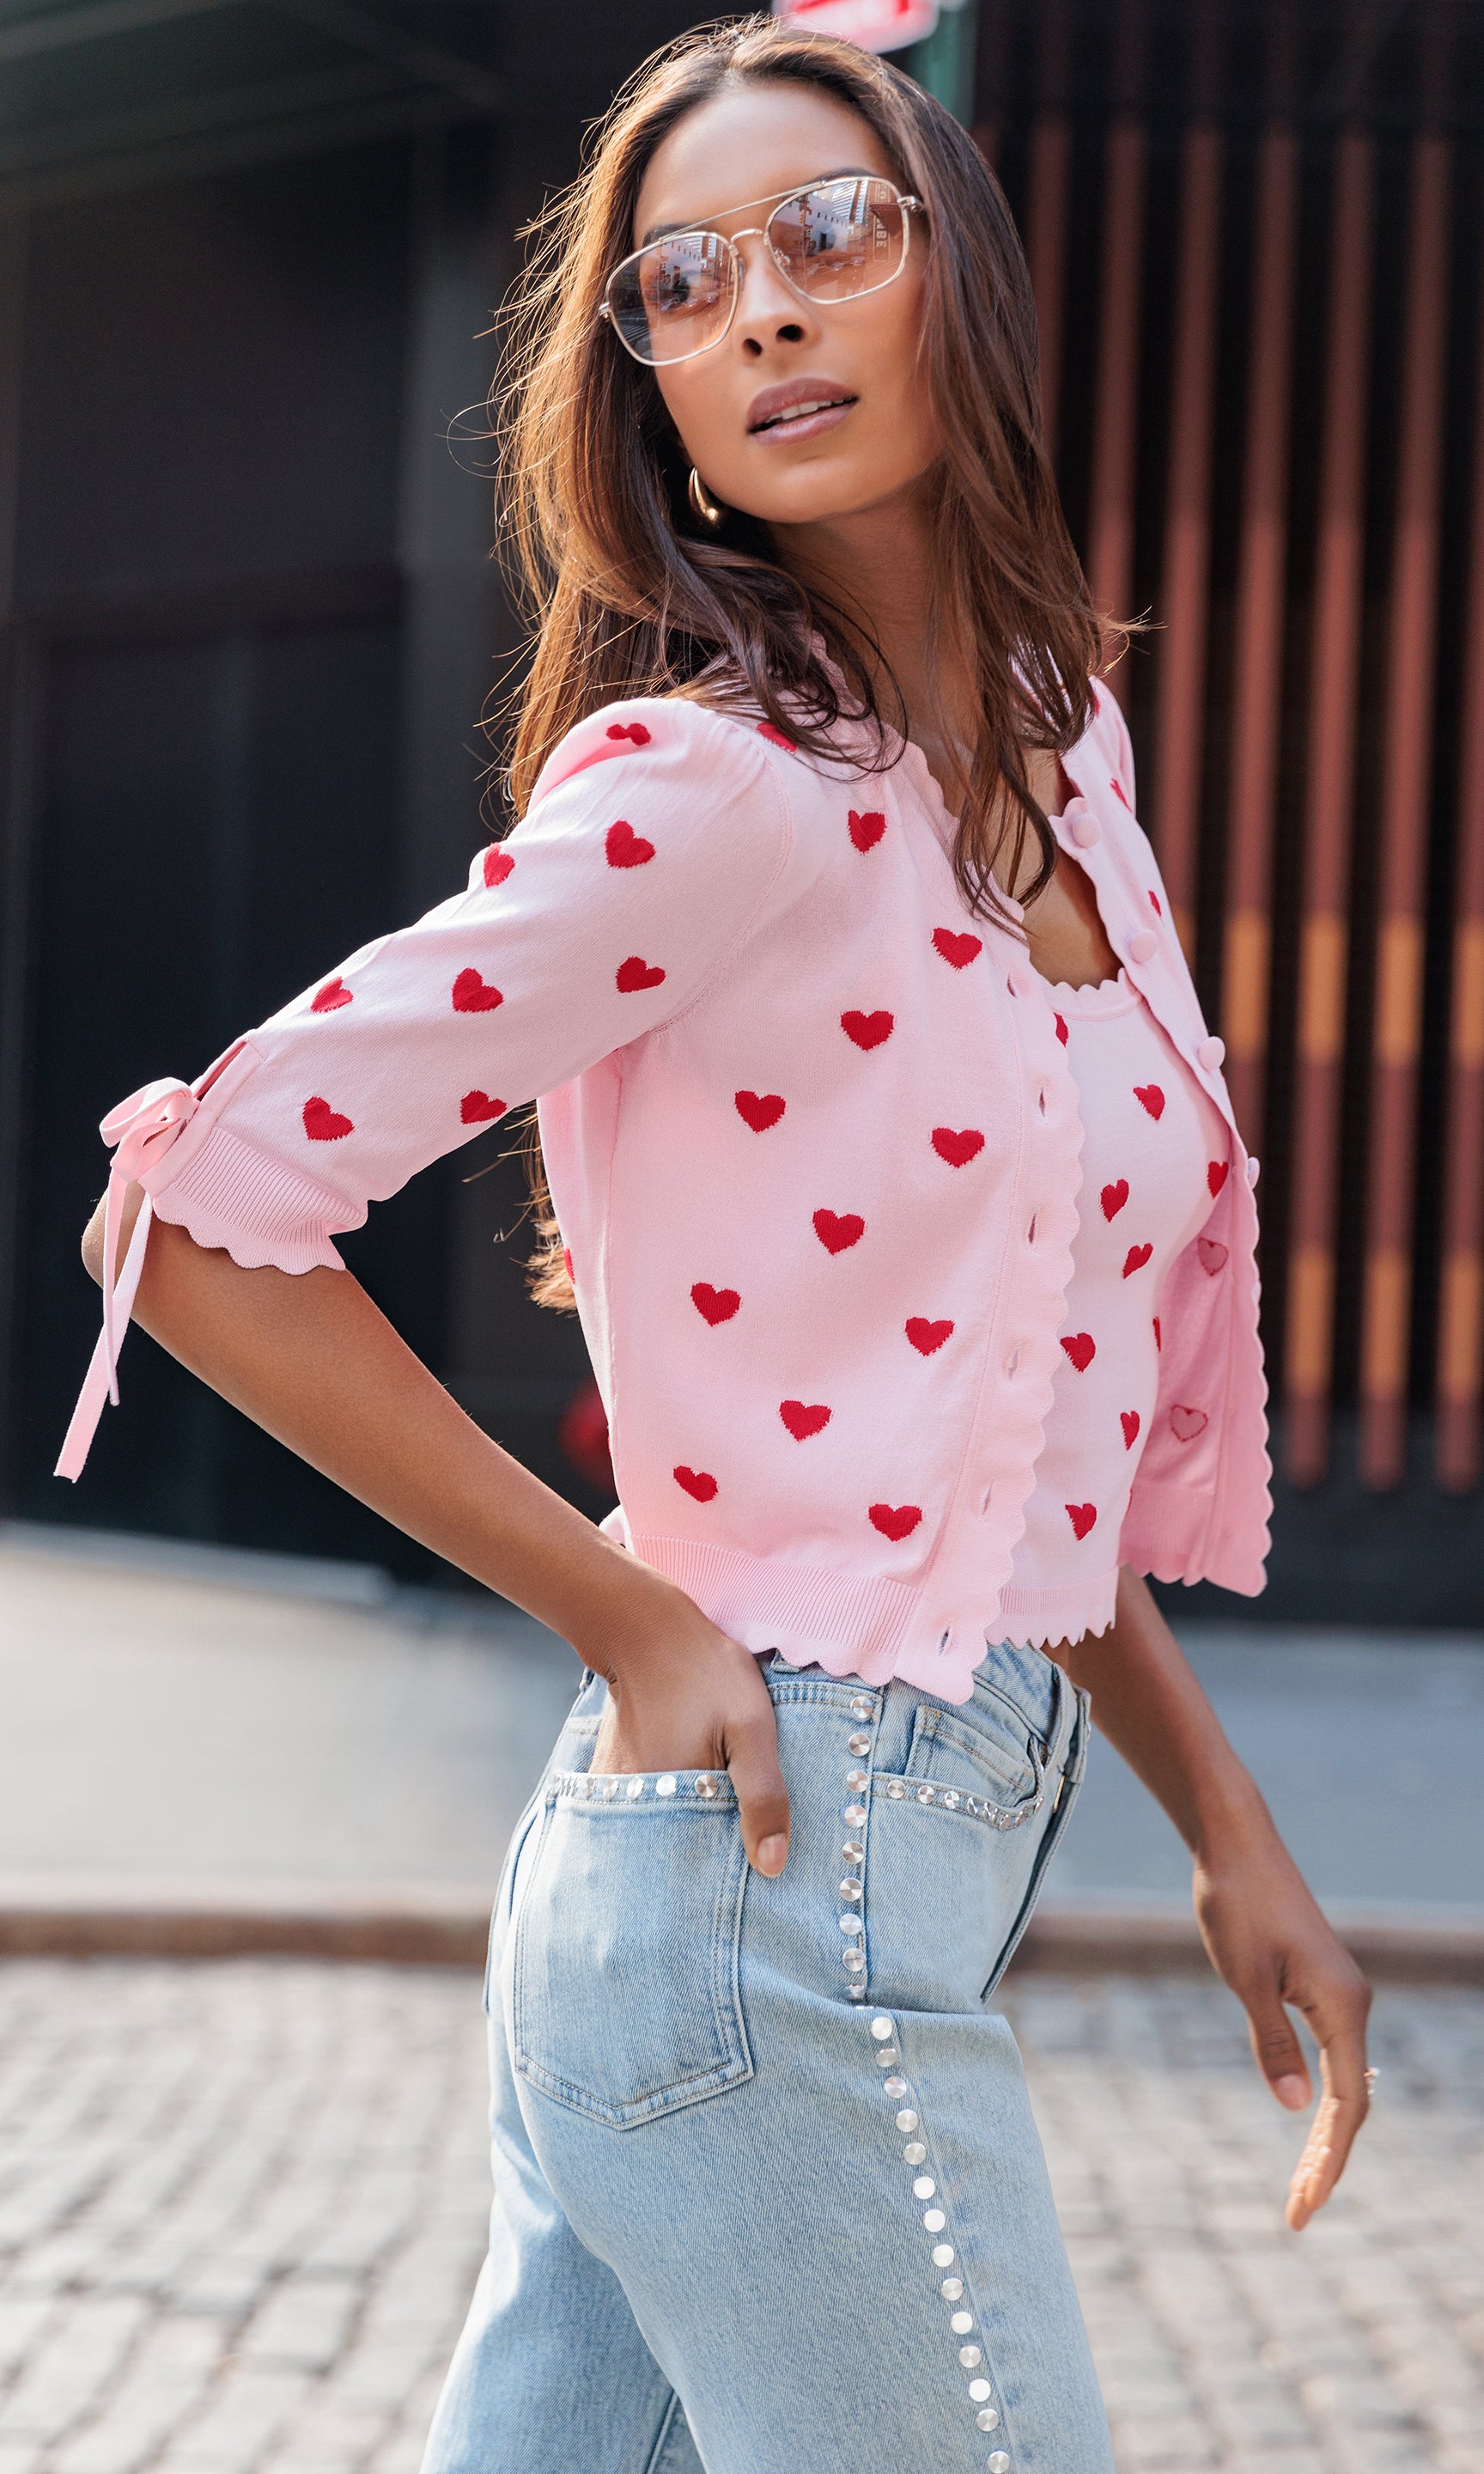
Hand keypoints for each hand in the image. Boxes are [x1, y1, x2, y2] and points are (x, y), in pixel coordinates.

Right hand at [578, 1576, 790, 1878]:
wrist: (644, 1628)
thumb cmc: (705, 1671)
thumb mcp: (751, 1724)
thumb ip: (763, 1794)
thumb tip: (772, 1866)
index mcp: (671, 1799)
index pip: (702, 1865)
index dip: (733, 1867)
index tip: (758, 1867)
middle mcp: (633, 1805)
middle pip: (678, 1852)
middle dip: (711, 1856)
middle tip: (743, 1836)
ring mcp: (617, 1791)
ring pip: (663, 1830)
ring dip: (691, 1829)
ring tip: (721, 1811)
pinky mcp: (613, 1776)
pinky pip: (646, 1808)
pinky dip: (671, 1808)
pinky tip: (695, 1789)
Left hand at [1194, 1817, 1372, 2229]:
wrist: (1234, 1842)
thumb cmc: (1236, 1903)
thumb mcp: (1245, 1978)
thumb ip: (1270, 2042)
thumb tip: (1294, 2107)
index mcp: (1343, 2006)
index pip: (1346, 2106)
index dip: (1328, 2162)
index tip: (1303, 2208)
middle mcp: (1352, 2002)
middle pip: (1350, 2101)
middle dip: (1327, 2160)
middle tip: (1297, 2215)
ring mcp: (1338, 1992)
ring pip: (1342, 2079)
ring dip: (1324, 2133)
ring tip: (1301, 2185)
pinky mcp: (1319, 1983)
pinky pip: (1330, 2053)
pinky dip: (1319, 2094)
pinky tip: (1307, 2118)